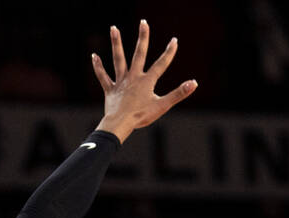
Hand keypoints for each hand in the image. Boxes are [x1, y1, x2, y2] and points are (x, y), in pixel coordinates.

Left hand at [93, 21, 196, 142]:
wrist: (120, 124)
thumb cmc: (141, 116)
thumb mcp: (163, 105)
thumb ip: (178, 93)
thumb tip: (194, 83)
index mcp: (147, 81)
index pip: (161, 64)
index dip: (169, 52)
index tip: (174, 40)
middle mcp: (133, 77)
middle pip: (139, 54)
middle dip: (143, 37)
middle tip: (143, 22)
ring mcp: (121, 82)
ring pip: (118, 59)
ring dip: (116, 43)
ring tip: (113, 28)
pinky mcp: (110, 90)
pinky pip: (103, 76)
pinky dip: (98, 66)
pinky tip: (94, 56)